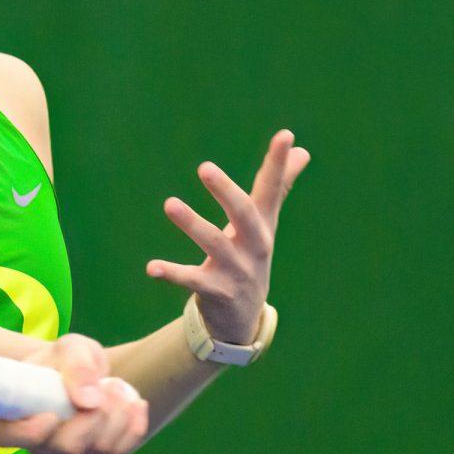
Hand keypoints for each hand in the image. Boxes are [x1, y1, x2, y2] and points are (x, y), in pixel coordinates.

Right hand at [0, 333, 147, 453]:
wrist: (78, 376)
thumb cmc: (64, 360)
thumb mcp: (68, 348)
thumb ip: (76, 363)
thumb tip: (89, 400)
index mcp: (11, 414)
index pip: (7, 436)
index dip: (28, 432)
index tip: (51, 415)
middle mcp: (35, 445)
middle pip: (66, 448)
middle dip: (96, 416)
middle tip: (108, 384)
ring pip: (97, 453)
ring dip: (118, 418)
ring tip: (118, 386)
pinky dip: (134, 427)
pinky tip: (137, 404)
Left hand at [147, 129, 310, 343]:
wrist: (243, 318)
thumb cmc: (249, 256)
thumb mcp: (264, 222)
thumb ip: (278, 186)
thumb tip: (303, 149)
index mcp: (263, 224)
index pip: (272, 188)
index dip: (279, 162)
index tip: (285, 135)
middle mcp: (254, 245)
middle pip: (244, 215)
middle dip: (227, 192)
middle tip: (205, 167)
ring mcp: (236, 269)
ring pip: (214, 244)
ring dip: (192, 223)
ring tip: (169, 203)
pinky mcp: (216, 291)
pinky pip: (192, 280)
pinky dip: (171, 273)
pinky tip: (151, 267)